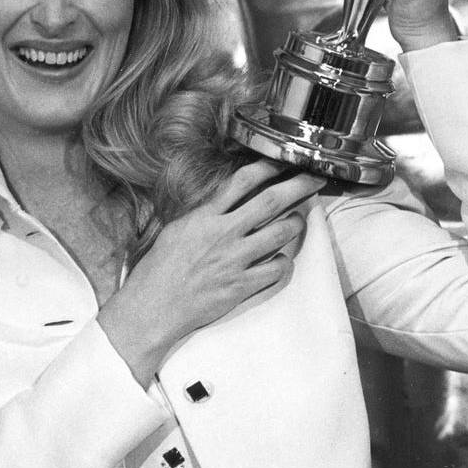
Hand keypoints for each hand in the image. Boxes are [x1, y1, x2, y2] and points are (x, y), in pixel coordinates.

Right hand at [98, 161, 324, 383]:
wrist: (153, 307)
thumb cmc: (160, 267)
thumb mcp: (178, 228)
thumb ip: (206, 212)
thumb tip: (227, 198)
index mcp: (205, 216)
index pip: (242, 182)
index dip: (267, 167)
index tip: (283, 160)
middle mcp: (223, 234)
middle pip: (270, 201)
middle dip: (297, 185)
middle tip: (315, 178)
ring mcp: (234, 260)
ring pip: (279, 233)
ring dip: (296, 223)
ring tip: (300, 219)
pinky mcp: (240, 286)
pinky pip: (275, 270)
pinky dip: (284, 262)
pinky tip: (281, 260)